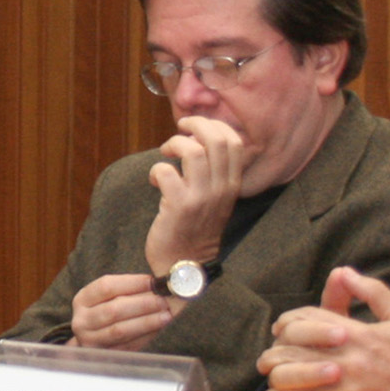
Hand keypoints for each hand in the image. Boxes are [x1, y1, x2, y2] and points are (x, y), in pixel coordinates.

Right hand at [68, 272, 176, 349]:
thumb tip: (156, 283)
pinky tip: (158, 330)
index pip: (106, 287)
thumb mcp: (108, 297)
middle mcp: (82, 321)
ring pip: (120, 330)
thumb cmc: (107, 311)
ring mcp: (90, 340)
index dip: (132, 283)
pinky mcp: (103, 356)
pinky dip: (145, 337)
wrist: (94, 338)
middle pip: (113, 310)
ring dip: (146, 322)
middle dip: (142, 305)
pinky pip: (127, 346)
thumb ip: (128, 288)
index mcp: (82, 300)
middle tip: (163, 301)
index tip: (153, 281)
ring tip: (165, 316)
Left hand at [144, 117, 252, 273]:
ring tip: (166, 152)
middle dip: (194, 125)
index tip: (196, 128)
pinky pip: (166, 171)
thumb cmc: (195, 228)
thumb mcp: (215, 200)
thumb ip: (213, 173)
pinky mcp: (179, 205)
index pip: (234, 142)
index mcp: (232, 185)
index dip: (214, 126)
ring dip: (174, 144)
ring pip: (192, 150)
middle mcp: (221, 188)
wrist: (185, 265)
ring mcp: (201, 197)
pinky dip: (156, 170)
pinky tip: (155, 180)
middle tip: (180, 130)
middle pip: (215, 139)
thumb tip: (196, 140)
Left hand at [256, 267, 389, 390]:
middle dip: (274, 357)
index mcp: (355, 335)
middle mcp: (346, 363)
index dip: (286, 325)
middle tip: (271, 362)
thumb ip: (373, 292)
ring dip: (278, 390)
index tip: (282, 331)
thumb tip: (344, 272)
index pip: (302, 322)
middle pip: (287, 355)